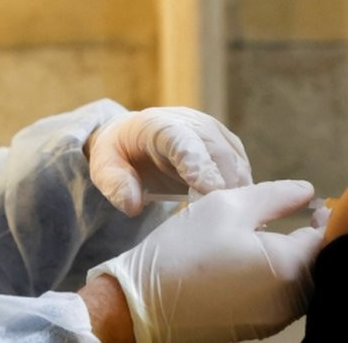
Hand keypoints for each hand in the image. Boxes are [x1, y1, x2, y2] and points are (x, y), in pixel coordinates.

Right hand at [86, 180, 323, 341]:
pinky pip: (284, 299)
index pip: (327, 239)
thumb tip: (308, 191)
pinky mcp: (260, 329)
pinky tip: (259, 263)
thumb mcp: (227, 206)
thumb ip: (275, 196)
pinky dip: (281, 279)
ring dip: (298, 260)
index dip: (327, 218)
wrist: (145, 303)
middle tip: (302, 217)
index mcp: (288, 267)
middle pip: (320, 265)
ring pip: (304, 283)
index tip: (316, 203)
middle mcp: (291, 300)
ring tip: (278, 236)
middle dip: (315, 240)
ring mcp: (276, 319)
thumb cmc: (185, 249)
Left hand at [87, 107, 250, 215]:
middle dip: (225, 185)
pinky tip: (240, 216)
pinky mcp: (227, 146)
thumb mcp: (103, 167)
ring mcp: (213, 133)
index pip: (184, 142)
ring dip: (238, 192)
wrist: (133, 138)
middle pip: (218, 152)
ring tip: (235, 223)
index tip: (210, 191)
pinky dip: (244, 192)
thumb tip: (134, 206)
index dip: (199, 165)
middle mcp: (192, 124)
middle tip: (225, 221)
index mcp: (159, 125)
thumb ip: (115, 184)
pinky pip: (242, 168)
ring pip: (235, 162)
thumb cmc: (118, 155)